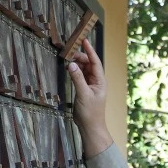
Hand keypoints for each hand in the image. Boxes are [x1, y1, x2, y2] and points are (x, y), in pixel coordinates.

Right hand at [64, 39, 112, 156]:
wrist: (90, 127)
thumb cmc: (90, 112)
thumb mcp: (83, 94)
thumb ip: (77, 79)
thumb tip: (71, 64)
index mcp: (100, 81)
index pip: (95, 62)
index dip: (90, 51)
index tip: (84, 41)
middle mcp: (96, 81)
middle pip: (89, 64)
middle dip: (80, 57)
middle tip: (69, 53)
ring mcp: (90, 85)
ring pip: (83, 69)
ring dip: (77, 63)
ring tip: (67, 58)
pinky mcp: (84, 89)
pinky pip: (79, 76)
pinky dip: (74, 71)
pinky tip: (68, 68)